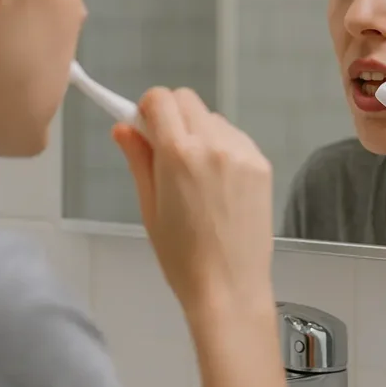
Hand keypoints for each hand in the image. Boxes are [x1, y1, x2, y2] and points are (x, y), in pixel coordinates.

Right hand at [112, 87, 275, 316]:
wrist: (230, 287)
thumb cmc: (181, 256)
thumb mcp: (149, 207)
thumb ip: (138, 159)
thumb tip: (123, 127)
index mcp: (179, 153)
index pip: (160, 99)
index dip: (147, 110)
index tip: (145, 131)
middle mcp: (214, 143)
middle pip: (187, 100)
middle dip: (172, 116)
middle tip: (166, 152)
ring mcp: (243, 152)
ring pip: (213, 118)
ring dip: (199, 131)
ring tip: (197, 175)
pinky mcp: (262, 164)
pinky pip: (235, 138)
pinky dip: (223, 147)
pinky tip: (219, 183)